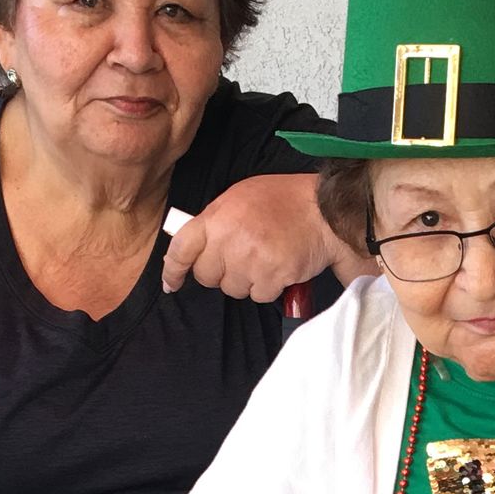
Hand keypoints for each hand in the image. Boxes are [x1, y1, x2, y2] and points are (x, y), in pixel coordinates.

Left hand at [163, 173, 340, 301]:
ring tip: (265, 258)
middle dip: (221, 273)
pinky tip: (279, 266)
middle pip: (207, 276)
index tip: (171, 283)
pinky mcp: (272, 276)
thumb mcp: (239, 197)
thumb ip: (215, 222)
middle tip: (242, 257)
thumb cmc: (282, 200)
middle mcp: (230, 239)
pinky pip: (258, 295)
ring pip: (233, 289)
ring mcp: (251, 259)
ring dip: (247, 280)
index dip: (172, 271)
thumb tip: (196, 248)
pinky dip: (268, 287)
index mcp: (217, 217)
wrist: (324, 209)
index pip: (181, 249)